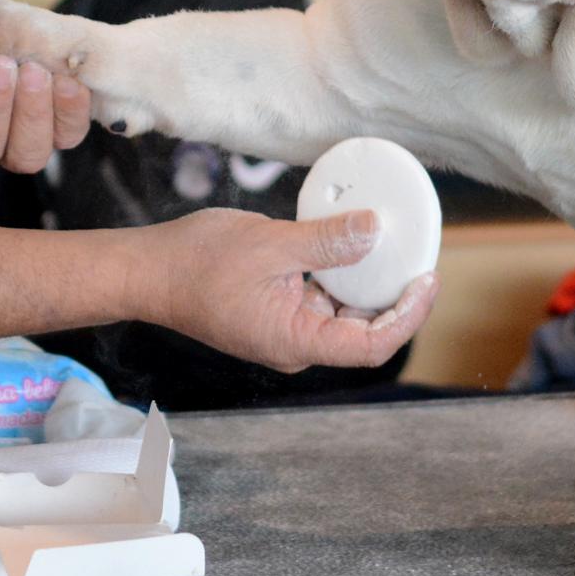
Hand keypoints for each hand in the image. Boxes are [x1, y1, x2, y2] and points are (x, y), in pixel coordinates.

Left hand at [0, 0, 90, 170]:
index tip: (68, 79)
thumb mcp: (5, 19)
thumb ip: (33, 33)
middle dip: (34, 114)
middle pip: (29, 155)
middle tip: (32, 71)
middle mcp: (1, 138)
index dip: (71, 114)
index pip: (64, 134)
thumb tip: (61, 46)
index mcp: (32, 116)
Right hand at [134, 208, 438, 373]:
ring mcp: (284, 330)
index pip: (371, 344)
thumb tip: (374, 231)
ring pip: (342, 312)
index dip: (408, 315)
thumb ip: (326, 242)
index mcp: (295, 341)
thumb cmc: (196, 263)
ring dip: (364, 281)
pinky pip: (319, 299)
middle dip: (393, 295)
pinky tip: (344, 243)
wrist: (147, 271)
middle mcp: (295, 344)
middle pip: (363, 330)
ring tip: (385, 243)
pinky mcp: (275, 313)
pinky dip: (337, 274)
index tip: (427, 280)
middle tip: (415, 255)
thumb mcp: (271, 244)